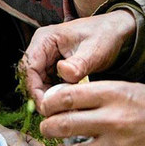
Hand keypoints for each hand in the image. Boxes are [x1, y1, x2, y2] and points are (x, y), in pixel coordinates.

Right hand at [20, 11, 135, 108]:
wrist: (116, 31)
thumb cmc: (104, 35)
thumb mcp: (94, 50)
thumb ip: (79, 63)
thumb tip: (63, 73)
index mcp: (45, 39)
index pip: (29, 67)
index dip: (34, 89)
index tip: (47, 106)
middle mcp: (42, 47)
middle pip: (31, 77)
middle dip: (41, 96)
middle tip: (55, 113)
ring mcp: (48, 57)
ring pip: (39, 82)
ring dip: (49, 97)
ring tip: (65, 111)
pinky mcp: (55, 66)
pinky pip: (50, 84)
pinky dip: (57, 95)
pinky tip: (69, 104)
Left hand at [39, 81, 144, 145]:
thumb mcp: (127, 88)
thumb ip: (96, 96)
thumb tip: (63, 103)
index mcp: (112, 94)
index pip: (65, 97)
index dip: (49, 102)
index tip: (46, 105)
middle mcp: (112, 119)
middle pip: (62, 124)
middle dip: (48, 126)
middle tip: (48, 126)